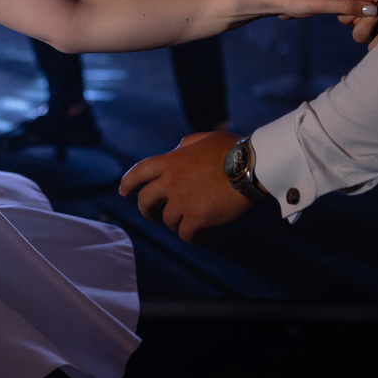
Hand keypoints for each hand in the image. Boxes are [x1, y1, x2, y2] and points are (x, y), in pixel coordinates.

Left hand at [119, 130, 252, 241]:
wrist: (254, 165)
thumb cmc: (235, 150)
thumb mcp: (205, 139)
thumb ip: (185, 146)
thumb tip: (176, 152)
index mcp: (173, 160)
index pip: (139, 172)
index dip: (128, 182)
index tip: (123, 192)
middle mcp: (172, 180)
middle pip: (145, 201)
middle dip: (148, 211)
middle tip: (156, 216)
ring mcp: (183, 199)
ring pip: (168, 221)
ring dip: (180, 225)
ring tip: (197, 225)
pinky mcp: (197, 217)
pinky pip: (186, 235)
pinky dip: (195, 237)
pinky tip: (208, 234)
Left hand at [270, 0, 377, 20]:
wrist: (274, 0)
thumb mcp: (323, 4)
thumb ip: (349, 6)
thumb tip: (375, 8)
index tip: (376, 15)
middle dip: (367, 5)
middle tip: (361, 21)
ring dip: (358, 9)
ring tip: (351, 21)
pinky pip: (349, 0)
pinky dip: (350, 10)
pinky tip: (344, 19)